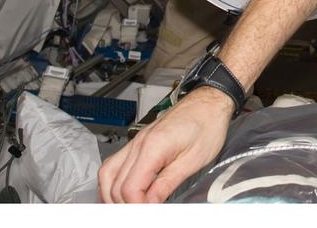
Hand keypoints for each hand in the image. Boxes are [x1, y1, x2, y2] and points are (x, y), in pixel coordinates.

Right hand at [98, 87, 233, 202]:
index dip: (136, 207)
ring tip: (129, 207)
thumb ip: (168, 183)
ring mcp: (136, 141)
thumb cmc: (207, 125)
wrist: (209, 102)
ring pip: (107, 173)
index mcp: (153, 147)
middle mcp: (139, 143)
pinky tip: (124, 192)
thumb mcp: (194, 160)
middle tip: (139, 214)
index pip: (130, 188)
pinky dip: (114, 181)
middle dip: (123, 205)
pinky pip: (115, 164)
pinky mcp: (139, 142)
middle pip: (114, 184)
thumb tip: (151, 203)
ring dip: (112, 195)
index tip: (146, 215)